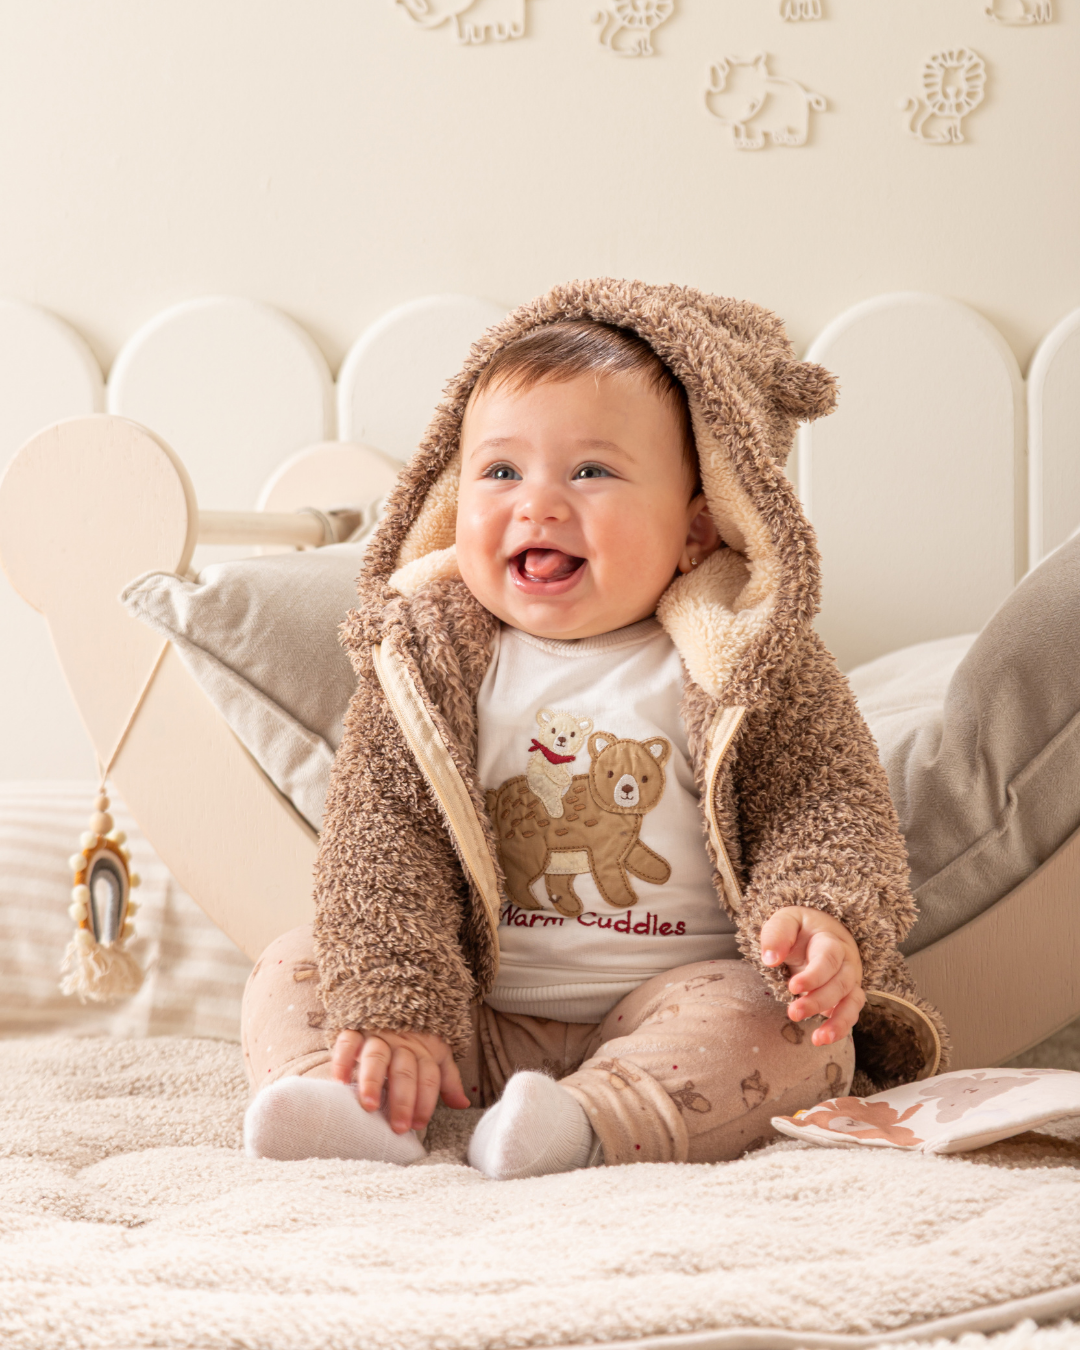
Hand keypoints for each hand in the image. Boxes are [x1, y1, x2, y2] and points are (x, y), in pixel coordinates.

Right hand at [331, 1028, 470, 1132]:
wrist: (394, 997)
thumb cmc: (415, 1037)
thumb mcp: (436, 1054)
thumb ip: (447, 1079)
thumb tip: (463, 1104)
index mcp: (423, 1051)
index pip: (428, 1077)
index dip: (425, 1102)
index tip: (418, 1125)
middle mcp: (401, 1043)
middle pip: (404, 1072)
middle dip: (402, 1100)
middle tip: (398, 1127)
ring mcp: (377, 1035)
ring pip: (376, 1057)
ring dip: (373, 1082)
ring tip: (370, 1106)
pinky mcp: (354, 1029)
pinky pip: (347, 1042)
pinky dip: (342, 1060)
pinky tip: (339, 1080)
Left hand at [759, 905, 864, 1046]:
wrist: (822, 932)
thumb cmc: (801, 929)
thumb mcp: (786, 920)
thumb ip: (777, 935)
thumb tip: (770, 959)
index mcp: (831, 941)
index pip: (828, 958)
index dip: (814, 975)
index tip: (793, 987)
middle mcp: (846, 962)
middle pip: (840, 983)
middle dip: (818, 1001)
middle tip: (793, 1013)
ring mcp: (850, 981)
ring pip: (851, 1002)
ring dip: (837, 1022)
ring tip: (818, 1038)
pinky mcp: (847, 997)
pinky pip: (851, 1014)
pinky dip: (840, 1028)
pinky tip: (822, 1039)